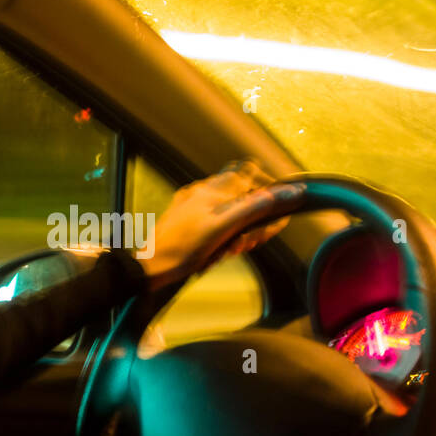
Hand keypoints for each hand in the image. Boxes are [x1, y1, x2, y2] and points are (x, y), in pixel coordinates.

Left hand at [139, 160, 304, 291]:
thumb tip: (285, 192)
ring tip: (230, 249)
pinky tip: (217, 252)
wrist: (150, 265)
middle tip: (250, 240)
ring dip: (238, 231)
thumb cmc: (183, 249)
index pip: (250, 170)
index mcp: (214, 189)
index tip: (277, 207)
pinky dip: (223, 236)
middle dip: (253, 217)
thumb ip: (254, 208)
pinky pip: (215, 220)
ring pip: (230, 209)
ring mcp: (194, 203)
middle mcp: (204, 190)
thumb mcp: (224, 228)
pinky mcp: (186, 217)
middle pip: (242, 192)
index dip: (269, 185)